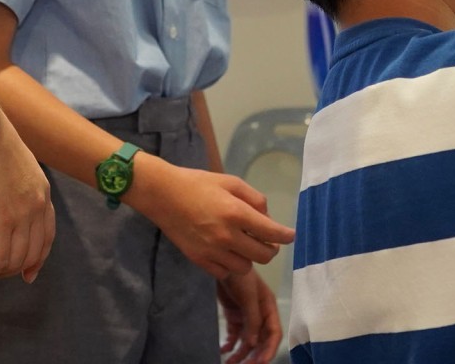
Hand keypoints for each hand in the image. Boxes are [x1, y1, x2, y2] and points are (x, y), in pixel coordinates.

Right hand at [0, 122, 56, 283]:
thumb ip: (8, 187)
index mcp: (41, 192)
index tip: (27, 273)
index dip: (37, 258)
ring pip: (13, 263)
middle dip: (9, 269)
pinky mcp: (1, 226)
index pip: (47, 235)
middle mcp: (37, 208)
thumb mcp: (7, 165)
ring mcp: (22, 218)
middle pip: (31, 254)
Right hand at [131, 160, 297, 278]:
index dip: (286, 236)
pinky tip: (226, 252)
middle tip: (267, 241)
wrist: (163, 195)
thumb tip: (267, 216)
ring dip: (249, 257)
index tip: (290, 236)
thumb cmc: (198, 184)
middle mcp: (227, 236)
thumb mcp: (231, 181)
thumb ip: (254, 199)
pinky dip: (230, 265)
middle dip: (270, 249)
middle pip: (263, 256)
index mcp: (236, 213)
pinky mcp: (199, 260)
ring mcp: (212, 251)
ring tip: (243, 245)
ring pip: (245, 267)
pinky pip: (225, 272)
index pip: (271, 233)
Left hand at [218, 268, 283, 363]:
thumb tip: (253, 343)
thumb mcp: (249, 296)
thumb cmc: (241, 275)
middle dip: (254, 355)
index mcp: (269, 308)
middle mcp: (260, 315)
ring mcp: (247, 316)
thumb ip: (252, 320)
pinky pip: (234, 336)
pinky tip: (223, 351)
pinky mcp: (234, 316)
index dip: (270, 349)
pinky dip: (230, 345)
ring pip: (247, 341)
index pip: (274, 333)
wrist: (224, 261)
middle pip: (261, 341)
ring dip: (240, 353)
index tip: (261, 362)